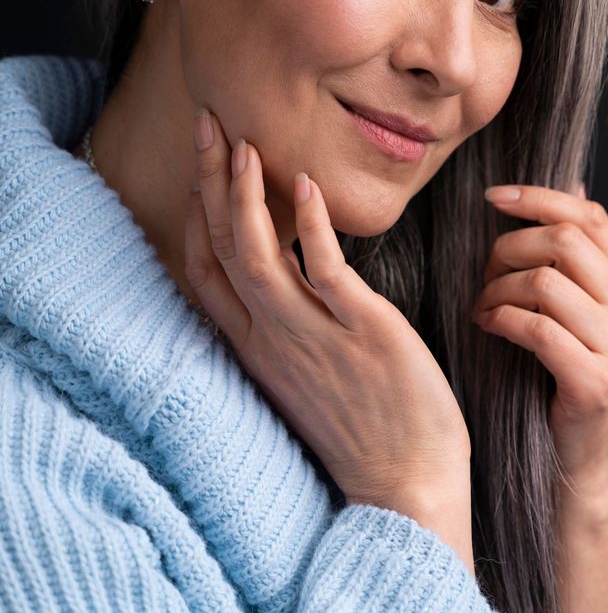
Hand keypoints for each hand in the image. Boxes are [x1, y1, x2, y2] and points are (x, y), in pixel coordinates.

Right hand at [184, 109, 471, 518]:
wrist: (405, 490)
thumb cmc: (362, 431)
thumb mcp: (304, 378)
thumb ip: (286, 329)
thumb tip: (288, 279)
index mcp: (256, 348)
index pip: (204, 270)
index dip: (196, 212)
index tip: (201, 165)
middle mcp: (272, 340)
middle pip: (221, 249)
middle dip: (209, 182)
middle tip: (209, 123)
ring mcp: (313, 338)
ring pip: (256, 256)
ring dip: (245, 197)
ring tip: (244, 144)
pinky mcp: (362, 335)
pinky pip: (324, 272)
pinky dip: (310, 226)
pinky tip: (308, 186)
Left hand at [471, 182, 607, 492]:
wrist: (576, 455)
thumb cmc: (559, 375)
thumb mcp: (573, 311)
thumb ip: (573, 257)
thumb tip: (572, 185)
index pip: (591, 217)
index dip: (539, 198)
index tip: (494, 197)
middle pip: (565, 241)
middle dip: (508, 246)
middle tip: (483, 272)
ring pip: (545, 282)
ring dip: (497, 287)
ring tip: (481, 305)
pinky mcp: (595, 382)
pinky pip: (536, 328)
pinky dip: (500, 318)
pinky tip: (486, 324)